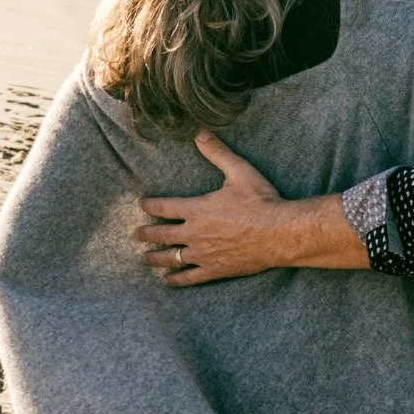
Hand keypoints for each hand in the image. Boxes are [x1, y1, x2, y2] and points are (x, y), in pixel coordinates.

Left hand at [136, 132, 292, 285]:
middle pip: (162, 234)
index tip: (141, 204)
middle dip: (146, 233)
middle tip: (135, 234)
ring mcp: (203, 254)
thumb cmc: (261, 201)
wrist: (279, 233)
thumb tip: (199, 132)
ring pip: (171, 257)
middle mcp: (194, 233)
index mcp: (197, 209)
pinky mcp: (214, 270)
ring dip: (154, 257)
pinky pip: (189, 277)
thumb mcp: (239, 171)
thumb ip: (217, 153)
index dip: (150, 205)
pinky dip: (175, 279)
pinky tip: (167, 280)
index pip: (165, 207)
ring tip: (144, 258)